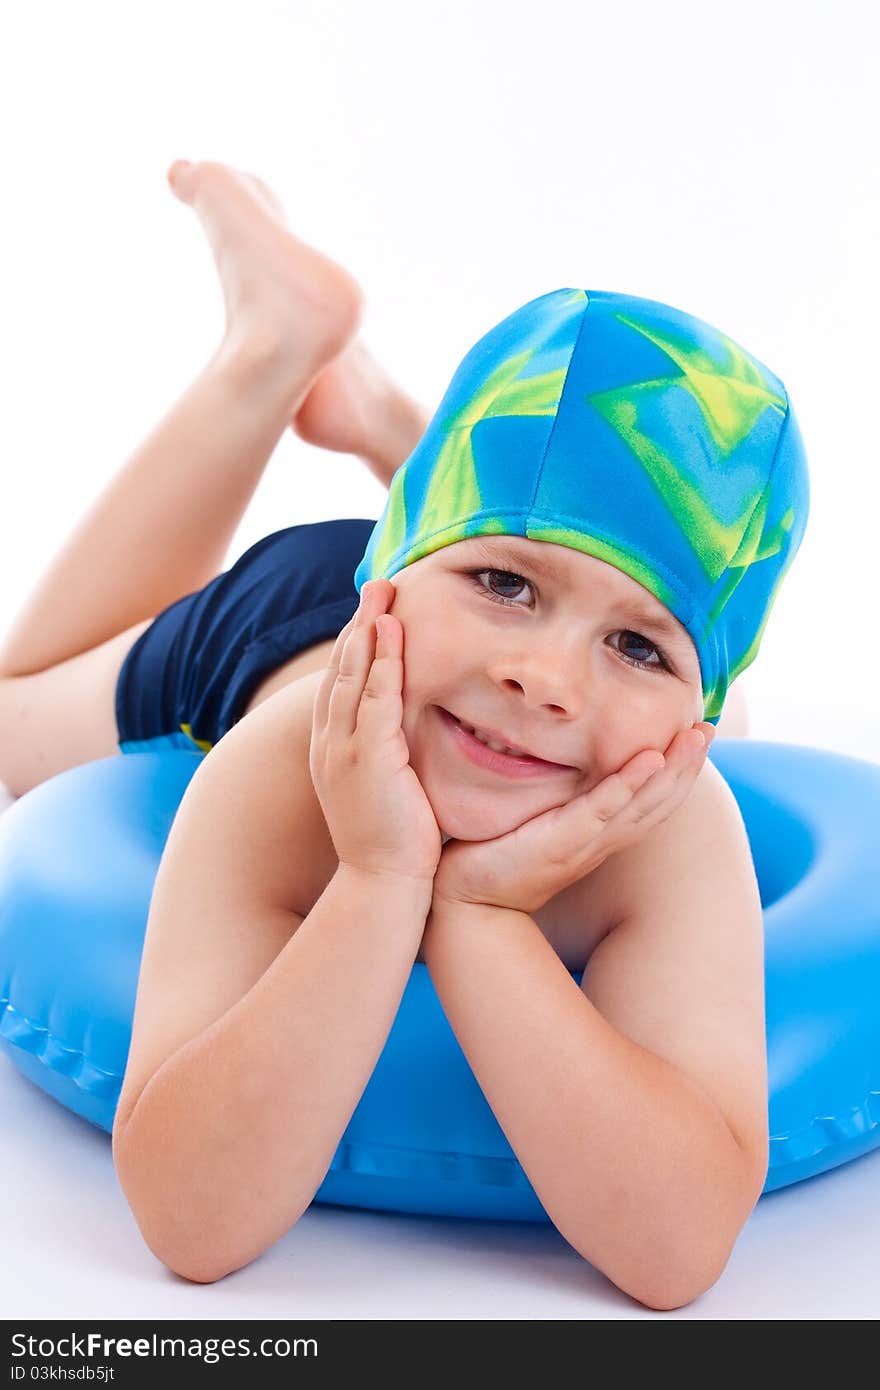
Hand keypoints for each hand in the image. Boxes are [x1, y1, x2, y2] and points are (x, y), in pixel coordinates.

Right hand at [310, 578, 442, 884]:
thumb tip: (406, 739)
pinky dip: (382, 662)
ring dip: (367, 630)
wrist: (382, 885)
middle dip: (358, 625)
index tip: (372, 614)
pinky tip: (392, 633)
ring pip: (352, 676)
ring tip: (381, 594)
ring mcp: (344, 749)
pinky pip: (374, 698)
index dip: (355, 646)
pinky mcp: (367, 757)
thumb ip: (389, 757)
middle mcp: (329, 743)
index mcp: (331, 750)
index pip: (341, 685)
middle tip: (376, 586)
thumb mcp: (383, 790)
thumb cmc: (391, 845)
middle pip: (341, 670)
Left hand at [431, 723, 716, 915]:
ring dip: (673, 770)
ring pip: (642, 804)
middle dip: (688, 766)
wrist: (466, 900)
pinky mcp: (560, 842)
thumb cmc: (497, 857)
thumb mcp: (537, 825)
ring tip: (696, 736)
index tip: (697, 736)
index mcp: (598, 836)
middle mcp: (601, 841)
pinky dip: (628, 785)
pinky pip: (602, 810)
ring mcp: (584, 843)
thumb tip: (557, 761)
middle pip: (659, 802)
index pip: (651, 802)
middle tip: (710, 728)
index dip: (678, 773)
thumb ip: (557, 801)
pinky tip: (649, 760)